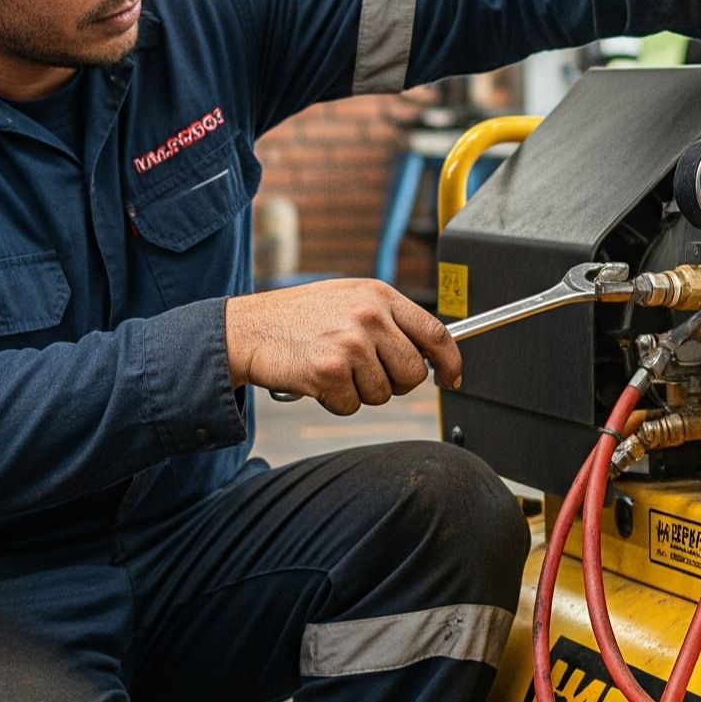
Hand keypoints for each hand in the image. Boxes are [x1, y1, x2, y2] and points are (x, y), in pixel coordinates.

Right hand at [225, 278, 460, 415]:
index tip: (452, 377)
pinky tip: (316, 379)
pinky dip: (334, 402)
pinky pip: (351, 406)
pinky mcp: (330, 372)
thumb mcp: (348, 299)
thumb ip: (387, 320)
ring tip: (332, 369)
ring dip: (358, 392)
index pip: (436, 332)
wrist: (248, 329)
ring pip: (382, 394)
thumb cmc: (297, 317)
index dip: (451, 361)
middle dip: (394, 383)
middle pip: (413, 373)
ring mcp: (350, 344)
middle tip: (364, 374)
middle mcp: (369, 316)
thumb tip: (428, 353)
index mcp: (378, 296)